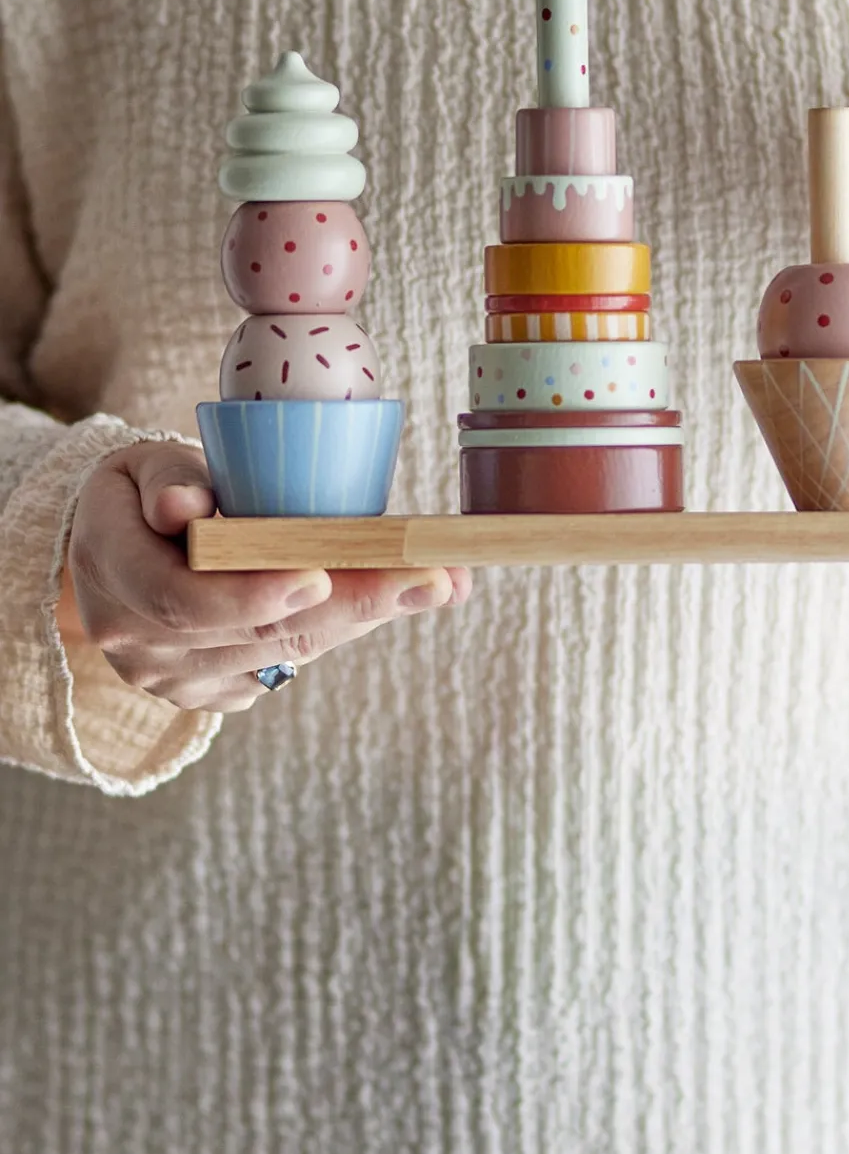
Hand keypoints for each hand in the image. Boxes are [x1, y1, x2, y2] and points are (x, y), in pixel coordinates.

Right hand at [60, 441, 470, 712]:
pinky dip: (339, 630)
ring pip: (280, 653)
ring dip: (361, 617)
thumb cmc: (149, 490)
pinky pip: (284, 666)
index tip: (319, 576)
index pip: (179, 598)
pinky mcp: (208, 691)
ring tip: (434, 582)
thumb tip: (182, 506)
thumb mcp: (147, 462)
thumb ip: (169, 476)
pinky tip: (390, 600)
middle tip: (429, 577)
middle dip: (349, 604)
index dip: (250, 594)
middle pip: (252, 633)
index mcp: (109, 567)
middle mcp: (134, 638)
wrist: (123, 546)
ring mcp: (170, 675)